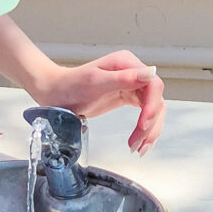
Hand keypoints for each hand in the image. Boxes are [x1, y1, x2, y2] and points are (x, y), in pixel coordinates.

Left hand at [37, 52, 165, 153]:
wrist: (56, 93)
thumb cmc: (71, 85)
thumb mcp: (96, 82)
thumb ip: (124, 78)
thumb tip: (151, 74)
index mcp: (127, 63)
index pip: (153, 85)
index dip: (152, 106)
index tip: (143, 125)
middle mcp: (133, 72)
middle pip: (156, 100)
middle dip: (150, 124)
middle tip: (138, 142)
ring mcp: (131, 85)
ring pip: (153, 109)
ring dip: (149, 130)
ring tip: (138, 148)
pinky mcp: (127, 97)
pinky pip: (144, 114)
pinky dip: (144, 129)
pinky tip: (139, 142)